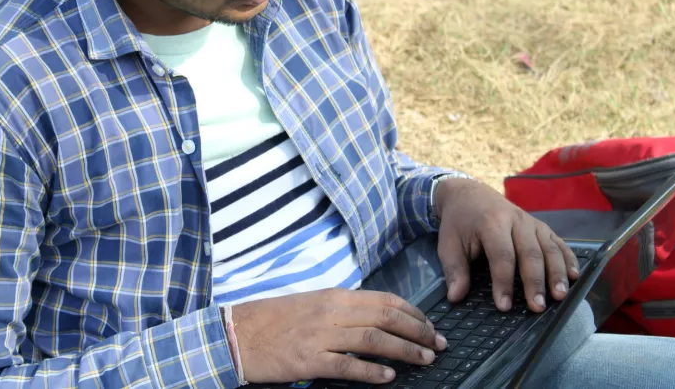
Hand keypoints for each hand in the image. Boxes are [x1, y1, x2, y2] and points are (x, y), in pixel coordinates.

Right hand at [231, 289, 445, 383]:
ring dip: (404, 350)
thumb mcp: (311, 304)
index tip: (430, 325)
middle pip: (386, 317)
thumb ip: (341, 310)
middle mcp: (330, 311)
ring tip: (425, 359)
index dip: (413, 313)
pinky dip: (371, 371)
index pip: (384, 299)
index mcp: (333, 296)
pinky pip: (347, 365)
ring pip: (373, 339)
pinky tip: (389, 377)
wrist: (236, 333)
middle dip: (418, 331)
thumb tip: (375, 319)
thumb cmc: (273, 321)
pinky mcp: (308, 359)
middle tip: (438, 344)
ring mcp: (319, 335)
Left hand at [434, 178, 579, 312]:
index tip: (504, 306)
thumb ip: (454, 269)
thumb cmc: (459, 222)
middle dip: (535, 282)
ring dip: (557, 273)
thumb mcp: (448, 243)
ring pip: (549, 248)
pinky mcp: (541, 226)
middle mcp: (515, 220)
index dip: (504, 282)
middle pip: (530, 253)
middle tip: (537, 308)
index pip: (501, 255)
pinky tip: (575, 277)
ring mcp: (531, 222)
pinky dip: (569, 259)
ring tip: (560, 296)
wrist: (470, 194)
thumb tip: (455, 296)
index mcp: (491, 222)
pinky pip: (559, 243)